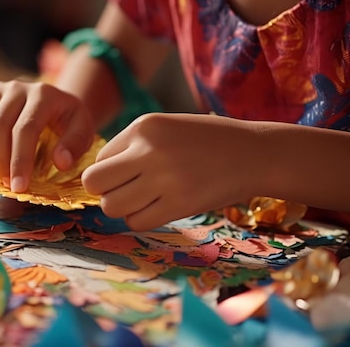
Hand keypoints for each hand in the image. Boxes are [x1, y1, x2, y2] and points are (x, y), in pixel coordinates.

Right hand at [0, 80, 94, 191]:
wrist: (59, 101)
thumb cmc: (70, 120)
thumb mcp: (84, 130)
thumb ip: (75, 144)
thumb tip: (61, 163)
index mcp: (45, 95)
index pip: (26, 129)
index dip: (20, 160)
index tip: (19, 187)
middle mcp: (20, 87)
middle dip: (2, 161)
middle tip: (10, 186)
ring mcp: (2, 88)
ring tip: (2, 175)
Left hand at [82, 113, 262, 230]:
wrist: (254, 153)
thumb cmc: (207, 141)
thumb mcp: (166, 128)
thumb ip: (133, 146)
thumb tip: (97, 176)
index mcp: (143, 126)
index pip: (99, 158)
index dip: (110, 171)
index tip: (130, 175)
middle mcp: (149, 150)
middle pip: (95, 182)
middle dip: (105, 191)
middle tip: (126, 192)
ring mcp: (164, 178)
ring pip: (112, 206)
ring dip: (123, 209)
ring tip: (144, 201)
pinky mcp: (179, 204)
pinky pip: (137, 222)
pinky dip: (142, 220)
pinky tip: (160, 209)